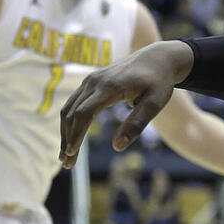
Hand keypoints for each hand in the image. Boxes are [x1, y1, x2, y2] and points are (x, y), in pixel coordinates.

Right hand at [59, 40, 191, 167]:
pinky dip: (69, 121)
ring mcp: (91, 79)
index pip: (84, 112)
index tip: (72, 154)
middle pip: (72, 112)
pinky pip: (74, 102)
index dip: (76, 134)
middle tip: (67, 164)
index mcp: (110, 86)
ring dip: (65, 132)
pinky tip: (71, 138)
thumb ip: (137, 124)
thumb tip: (117, 147)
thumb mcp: (155, 103)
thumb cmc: (159, 82)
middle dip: (68, 139)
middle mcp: (96, 81)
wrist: (158, 58)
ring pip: (69, 108)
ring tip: (66, 157)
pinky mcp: (91, 81)